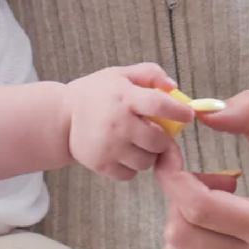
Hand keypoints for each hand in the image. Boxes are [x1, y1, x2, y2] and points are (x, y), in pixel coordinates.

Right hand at [64, 63, 191, 180]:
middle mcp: (117, 123)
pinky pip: (130, 174)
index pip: (160, 105)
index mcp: (124, 97)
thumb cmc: (96, 94)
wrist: (61, 116)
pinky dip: (130, 167)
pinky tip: (123, 154)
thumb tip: (173, 87)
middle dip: (162, 139)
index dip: (179, 111)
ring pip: (146, 162)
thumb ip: (149, 73)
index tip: (187, 115)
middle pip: (158, 141)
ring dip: (147, 155)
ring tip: (136, 143)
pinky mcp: (100, 164)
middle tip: (155, 134)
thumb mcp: (120, 74)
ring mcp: (109, 147)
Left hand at [155, 91, 248, 248]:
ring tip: (218, 203)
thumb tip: (205, 111)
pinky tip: (222, 229)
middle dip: (180, 195)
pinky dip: (193, 245)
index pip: (199, 207)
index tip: (170, 152)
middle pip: (181, 232)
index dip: (172, 175)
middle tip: (210, 177)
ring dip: (184, 220)